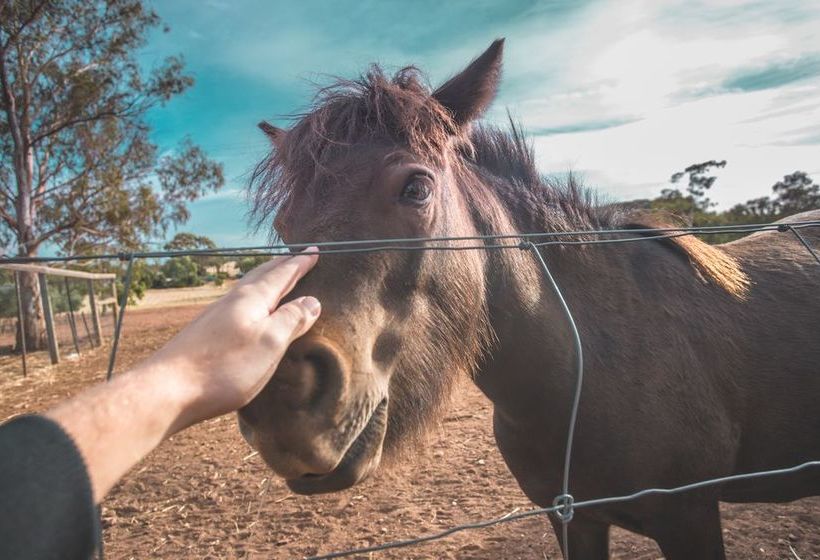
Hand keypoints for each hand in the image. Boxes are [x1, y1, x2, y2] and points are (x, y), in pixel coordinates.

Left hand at [138, 250, 320, 429]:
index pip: (283, 274)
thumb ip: (292, 320)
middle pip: (262, 275)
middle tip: (298, 257)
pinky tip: (249, 310)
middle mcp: (233, 301)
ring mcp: (216, 316)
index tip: (315, 251)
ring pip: (248, 288)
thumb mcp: (270, 343)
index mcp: (252, 299)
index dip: (300, 263)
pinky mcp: (206, 333)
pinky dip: (253, 298)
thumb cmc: (224, 367)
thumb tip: (312, 301)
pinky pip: (237, 304)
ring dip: (266, 279)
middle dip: (283, 265)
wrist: (168, 389)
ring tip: (276, 277)